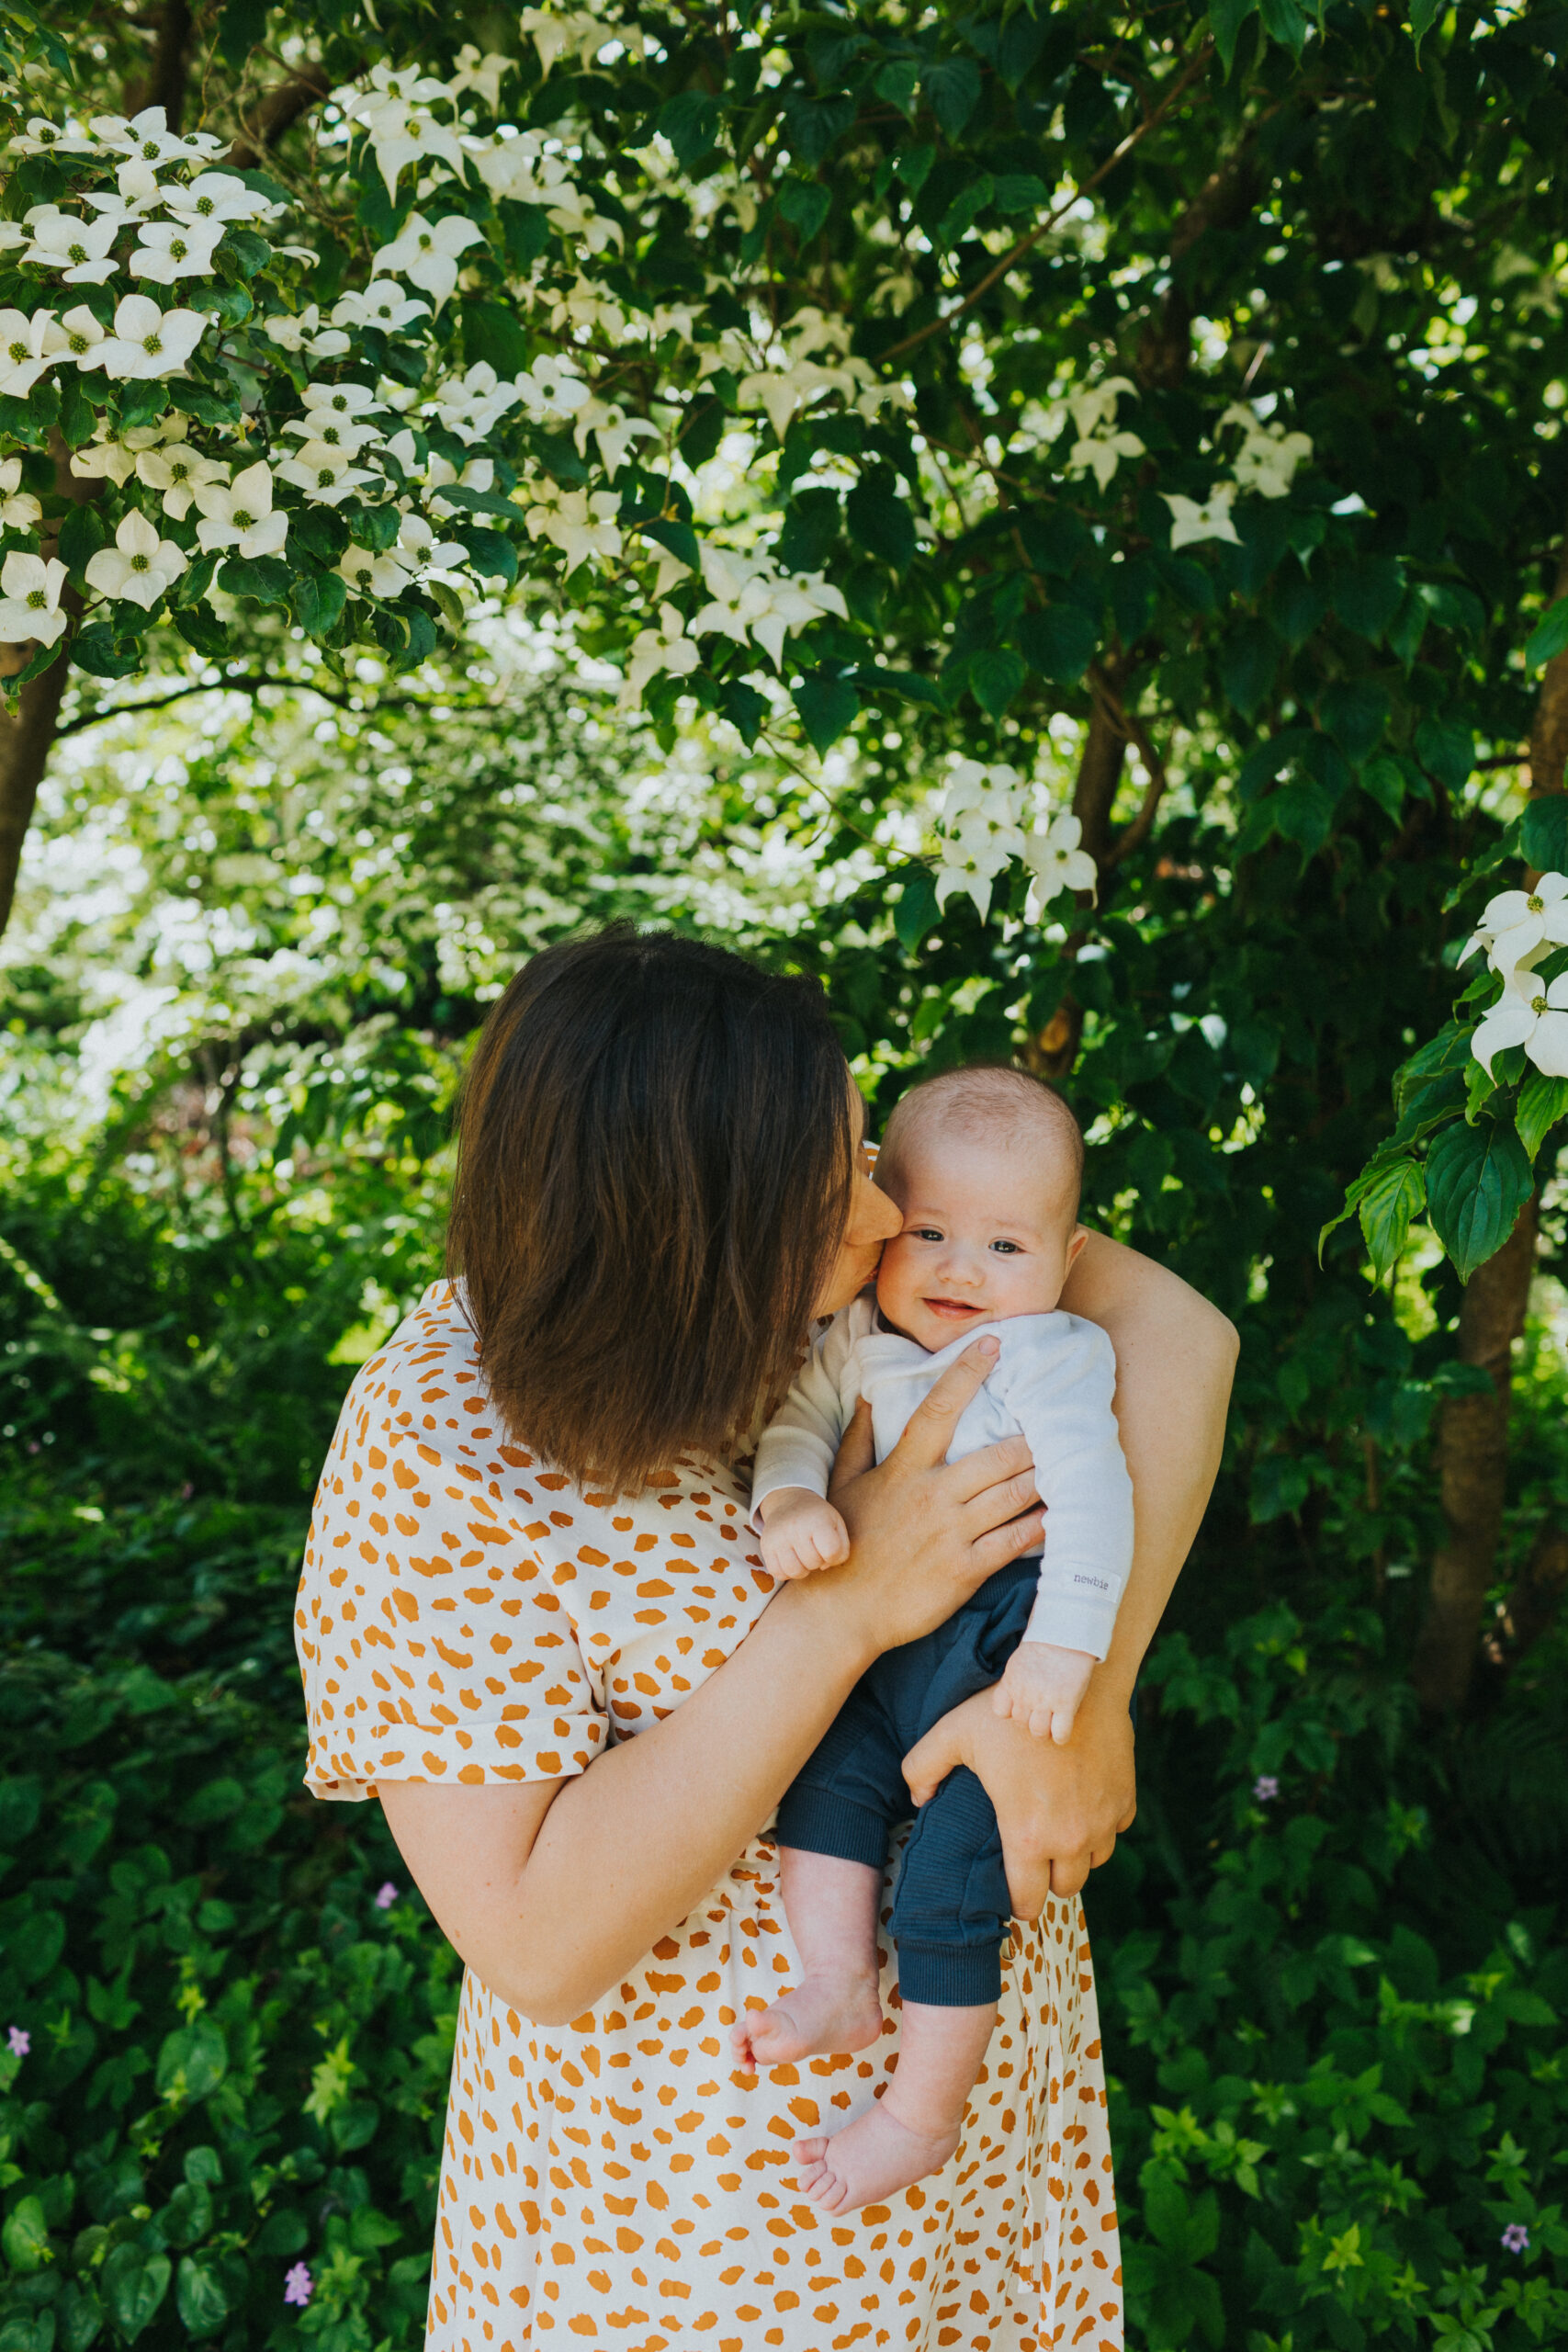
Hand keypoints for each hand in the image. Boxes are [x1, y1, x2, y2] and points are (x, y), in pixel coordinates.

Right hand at [759, 1489, 849, 1579]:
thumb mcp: (837, 1524)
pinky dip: (786, 1572)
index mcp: (817, 1520)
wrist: (789, 1502)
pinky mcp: (766, 1546)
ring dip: (802, 1569)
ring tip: (803, 1556)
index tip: (829, 1547)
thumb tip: (824, 1567)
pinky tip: (791, 1559)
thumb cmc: (818, 1517)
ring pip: (794, 1572)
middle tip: (814, 1548)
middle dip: (818, 1561)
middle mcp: (795, 1527)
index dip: (833, 1555)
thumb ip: (841, 1549)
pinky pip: (777, 1573)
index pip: (831, 1551)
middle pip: (814, 1563)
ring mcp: (778, 1537)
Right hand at [810, 1337, 1044, 1661]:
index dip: (966, 1373)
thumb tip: (867, 1395)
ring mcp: (950, 1534)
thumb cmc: (841, 1545)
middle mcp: (931, 1497)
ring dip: (1043, 1475)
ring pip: (1011, 1495)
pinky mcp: (964, 1571)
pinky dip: (1040, 1525)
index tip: (993, 1344)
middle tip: (1058, 1418)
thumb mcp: (840, 1485)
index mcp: (902, 1471)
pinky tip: (1059, 1512)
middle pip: (994, 1456)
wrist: (838, 1613)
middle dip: (1030, 1437)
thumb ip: (857, 1438)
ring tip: (1069, 1458)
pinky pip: (1013, 1542)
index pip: (937, 1410)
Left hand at [902, 1677, 1134, 1909]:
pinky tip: (1083, 1801)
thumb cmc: (1010, 1709)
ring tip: (1058, 1828)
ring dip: (1078, 1852)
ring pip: (1094, 1861)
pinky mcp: (1125, 1799)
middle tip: (1034, 1856)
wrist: (1073, 1681)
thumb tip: (917, 1798)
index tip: (1012, 1891)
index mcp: (1028, 1836)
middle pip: (1066, 1888)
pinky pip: (1117, 1829)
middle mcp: (1072, 1838)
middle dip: (1049, 1878)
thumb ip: (924, 1767)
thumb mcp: (955, 1732)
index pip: (1028, 1901)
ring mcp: (1104, 1821)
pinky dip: (1102, 1823)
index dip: (1017, 1902)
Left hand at [992, 1640, 1094, 1744]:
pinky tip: (1064, 1725)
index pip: (1001, 1711)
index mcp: (1011, 1681)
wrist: (1067, 1632)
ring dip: (1045, 1729)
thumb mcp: (1020, 1660)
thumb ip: (1016, 1680)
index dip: (1013, 1711)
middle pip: (1021, 1723)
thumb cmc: (1046, 1643)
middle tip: (1043, 1710)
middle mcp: (1024, 1694)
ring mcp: (1044, 1700)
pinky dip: (1061, 1735)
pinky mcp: (1065, 1704)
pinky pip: (1059, 1734)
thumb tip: (1017, 1698)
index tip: (1024, 1705)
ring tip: (1053, 1719)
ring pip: (1038, 1732)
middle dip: (1031, 1719)